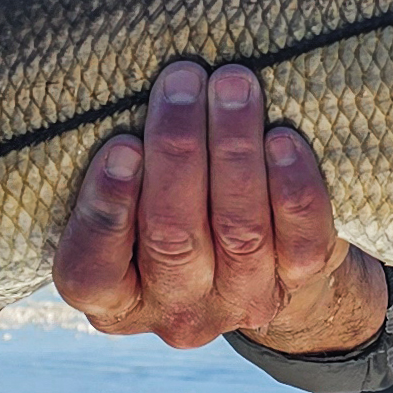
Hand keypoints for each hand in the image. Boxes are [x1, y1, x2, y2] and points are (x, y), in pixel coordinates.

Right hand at [54, 60, 391, 352]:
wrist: (266, 257)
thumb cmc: (170, 206)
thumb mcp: (128, 200)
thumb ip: (116, 166)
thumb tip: (105, 86)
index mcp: (113, 301)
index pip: (92, 271)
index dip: (107, 209)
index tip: (123, 145)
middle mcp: (175, 313)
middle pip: (173, 237)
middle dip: (178, 150)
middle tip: (182, 80)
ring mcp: (240, 302)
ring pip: (238, 232)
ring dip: (234, 150)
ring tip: (232, 83)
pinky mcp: (297, 285)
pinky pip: (300, 240)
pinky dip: (292, 186)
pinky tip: (283, 138)